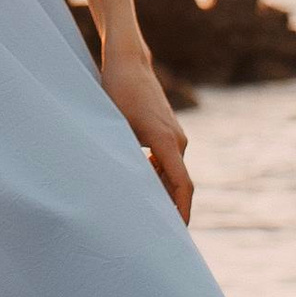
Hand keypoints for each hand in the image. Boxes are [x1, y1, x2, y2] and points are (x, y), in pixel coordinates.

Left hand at [102, 41, 193, 220]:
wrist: (128, 62)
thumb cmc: (116, 90)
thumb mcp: (113, 123)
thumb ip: (120, 153)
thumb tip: (119, 184)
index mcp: (164, 139)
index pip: (182, 183)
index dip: (182, 210)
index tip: (179, 232)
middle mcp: (176, 139)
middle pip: (178, 182)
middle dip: (170, 207)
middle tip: (157, 234)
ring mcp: (175, 135)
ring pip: (172, 173)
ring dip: (161, 191)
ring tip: (146, 214)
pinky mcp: (168, 132)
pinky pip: (167, 162)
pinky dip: (158, 176)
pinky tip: (142, 187)